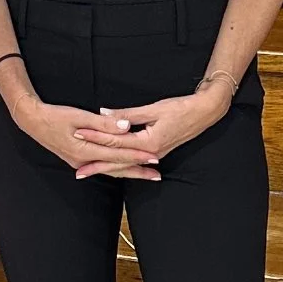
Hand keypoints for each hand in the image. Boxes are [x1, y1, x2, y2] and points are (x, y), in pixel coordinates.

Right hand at [12, 93, 163, 180]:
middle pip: (116, 168)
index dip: (137, 155)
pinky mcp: (78, 160)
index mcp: (85, 150)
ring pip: (110, 170)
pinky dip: (115, 168)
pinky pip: (102, 167)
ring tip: (146, 174)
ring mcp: (80, 162)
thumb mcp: (79, 115)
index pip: (117, 154)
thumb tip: (125, 127)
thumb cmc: (55, 116)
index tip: (154, 157)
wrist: (33, 121)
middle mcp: (83, 161)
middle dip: (137, 170)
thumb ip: (104, 123)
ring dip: (129, 172)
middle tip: (157, 173)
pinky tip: (123, 170)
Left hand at [71, 82, 232, 177]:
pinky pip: (134, 161)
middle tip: (78, 171)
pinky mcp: (156, 152)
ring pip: (126, 164)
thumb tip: (104, 113)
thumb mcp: (153, 109)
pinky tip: (111, 167)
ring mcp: (154, 154)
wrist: (204, 113)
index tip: (77, 134)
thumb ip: (127, 115)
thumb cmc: (180, 108)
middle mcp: (151, 153)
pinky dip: (121, 165)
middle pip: (118, 162)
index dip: (95, 137)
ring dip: (107, 168)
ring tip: (89, 173)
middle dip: (97, 166)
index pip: (116, 142)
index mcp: (148, 142)